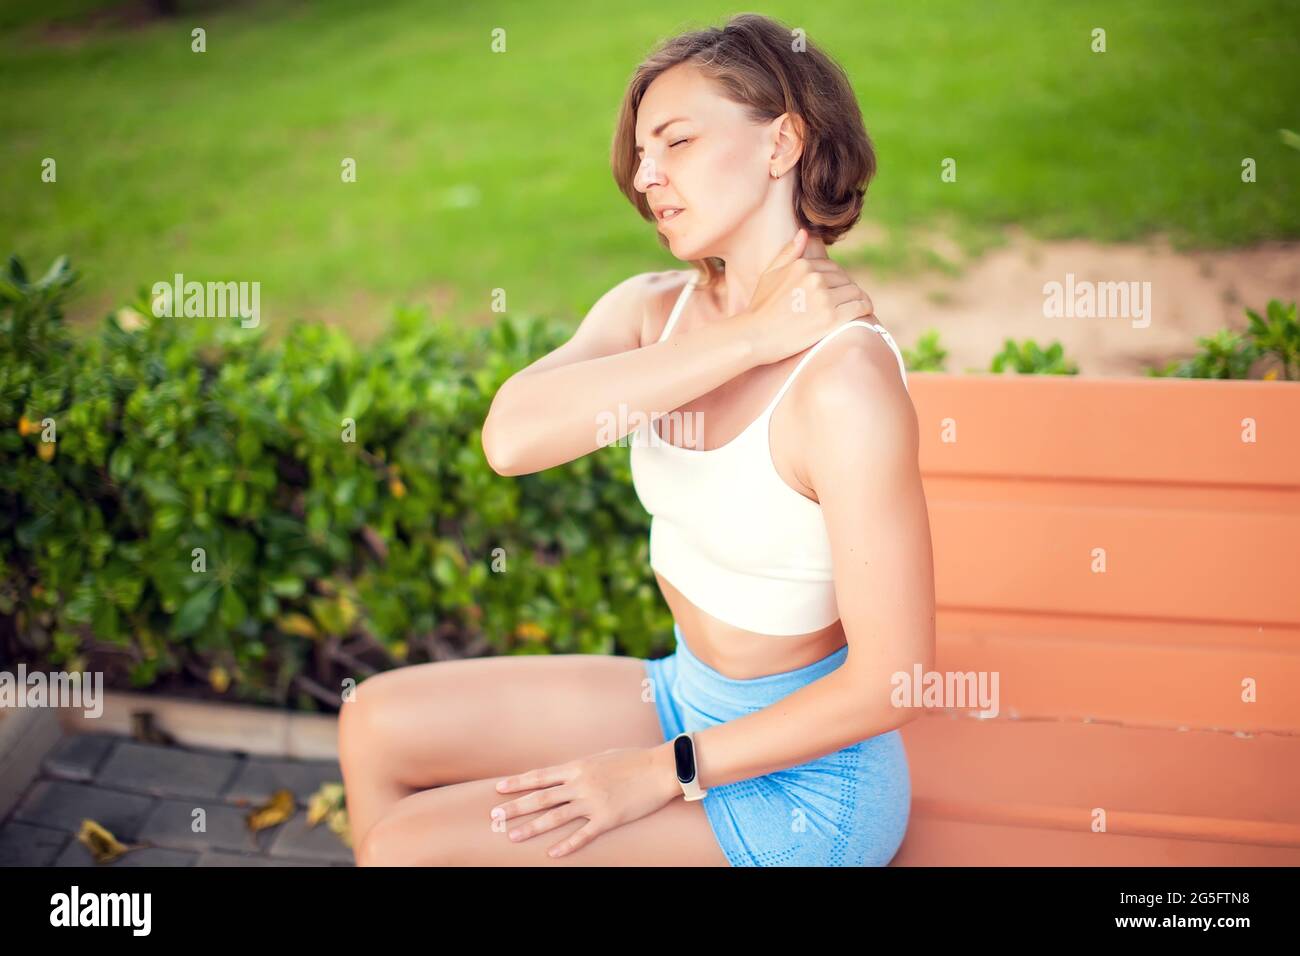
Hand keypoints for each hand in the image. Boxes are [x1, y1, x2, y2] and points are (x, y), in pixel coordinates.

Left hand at [488, 745, 679, 858]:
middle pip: (541, 797)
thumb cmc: (633, 760)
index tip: (498, 788)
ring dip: (532, 827)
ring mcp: (593, 802)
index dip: (518, 782)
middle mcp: (580, 784)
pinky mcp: (607, 818)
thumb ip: (581, 767)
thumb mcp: (601, 757)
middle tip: (494, 817)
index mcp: (577, 767)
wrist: (660, 768)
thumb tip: (566, 774)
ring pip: (555, 817)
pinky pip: (583, 835)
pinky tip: (552, 854)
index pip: (540, 776)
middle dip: (515, 807)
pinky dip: (566, 846)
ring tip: (513, 837)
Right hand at [735, 227, 874, 365]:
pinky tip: (865, 312)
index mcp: (803, 266)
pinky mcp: (831, 319)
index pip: (833, 267)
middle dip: (848, 289)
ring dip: (860, 299)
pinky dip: (865, 308)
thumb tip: (804, 232)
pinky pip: (859, 307)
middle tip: (848, 301)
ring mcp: (824, 299)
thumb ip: (788, 252)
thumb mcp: (769, 274)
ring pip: (855, 292)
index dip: (838, 279)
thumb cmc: (759, 308)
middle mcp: (815, 279)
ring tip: (860, 306)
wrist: (754, 336)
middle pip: (846, 280)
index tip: (839, 290)